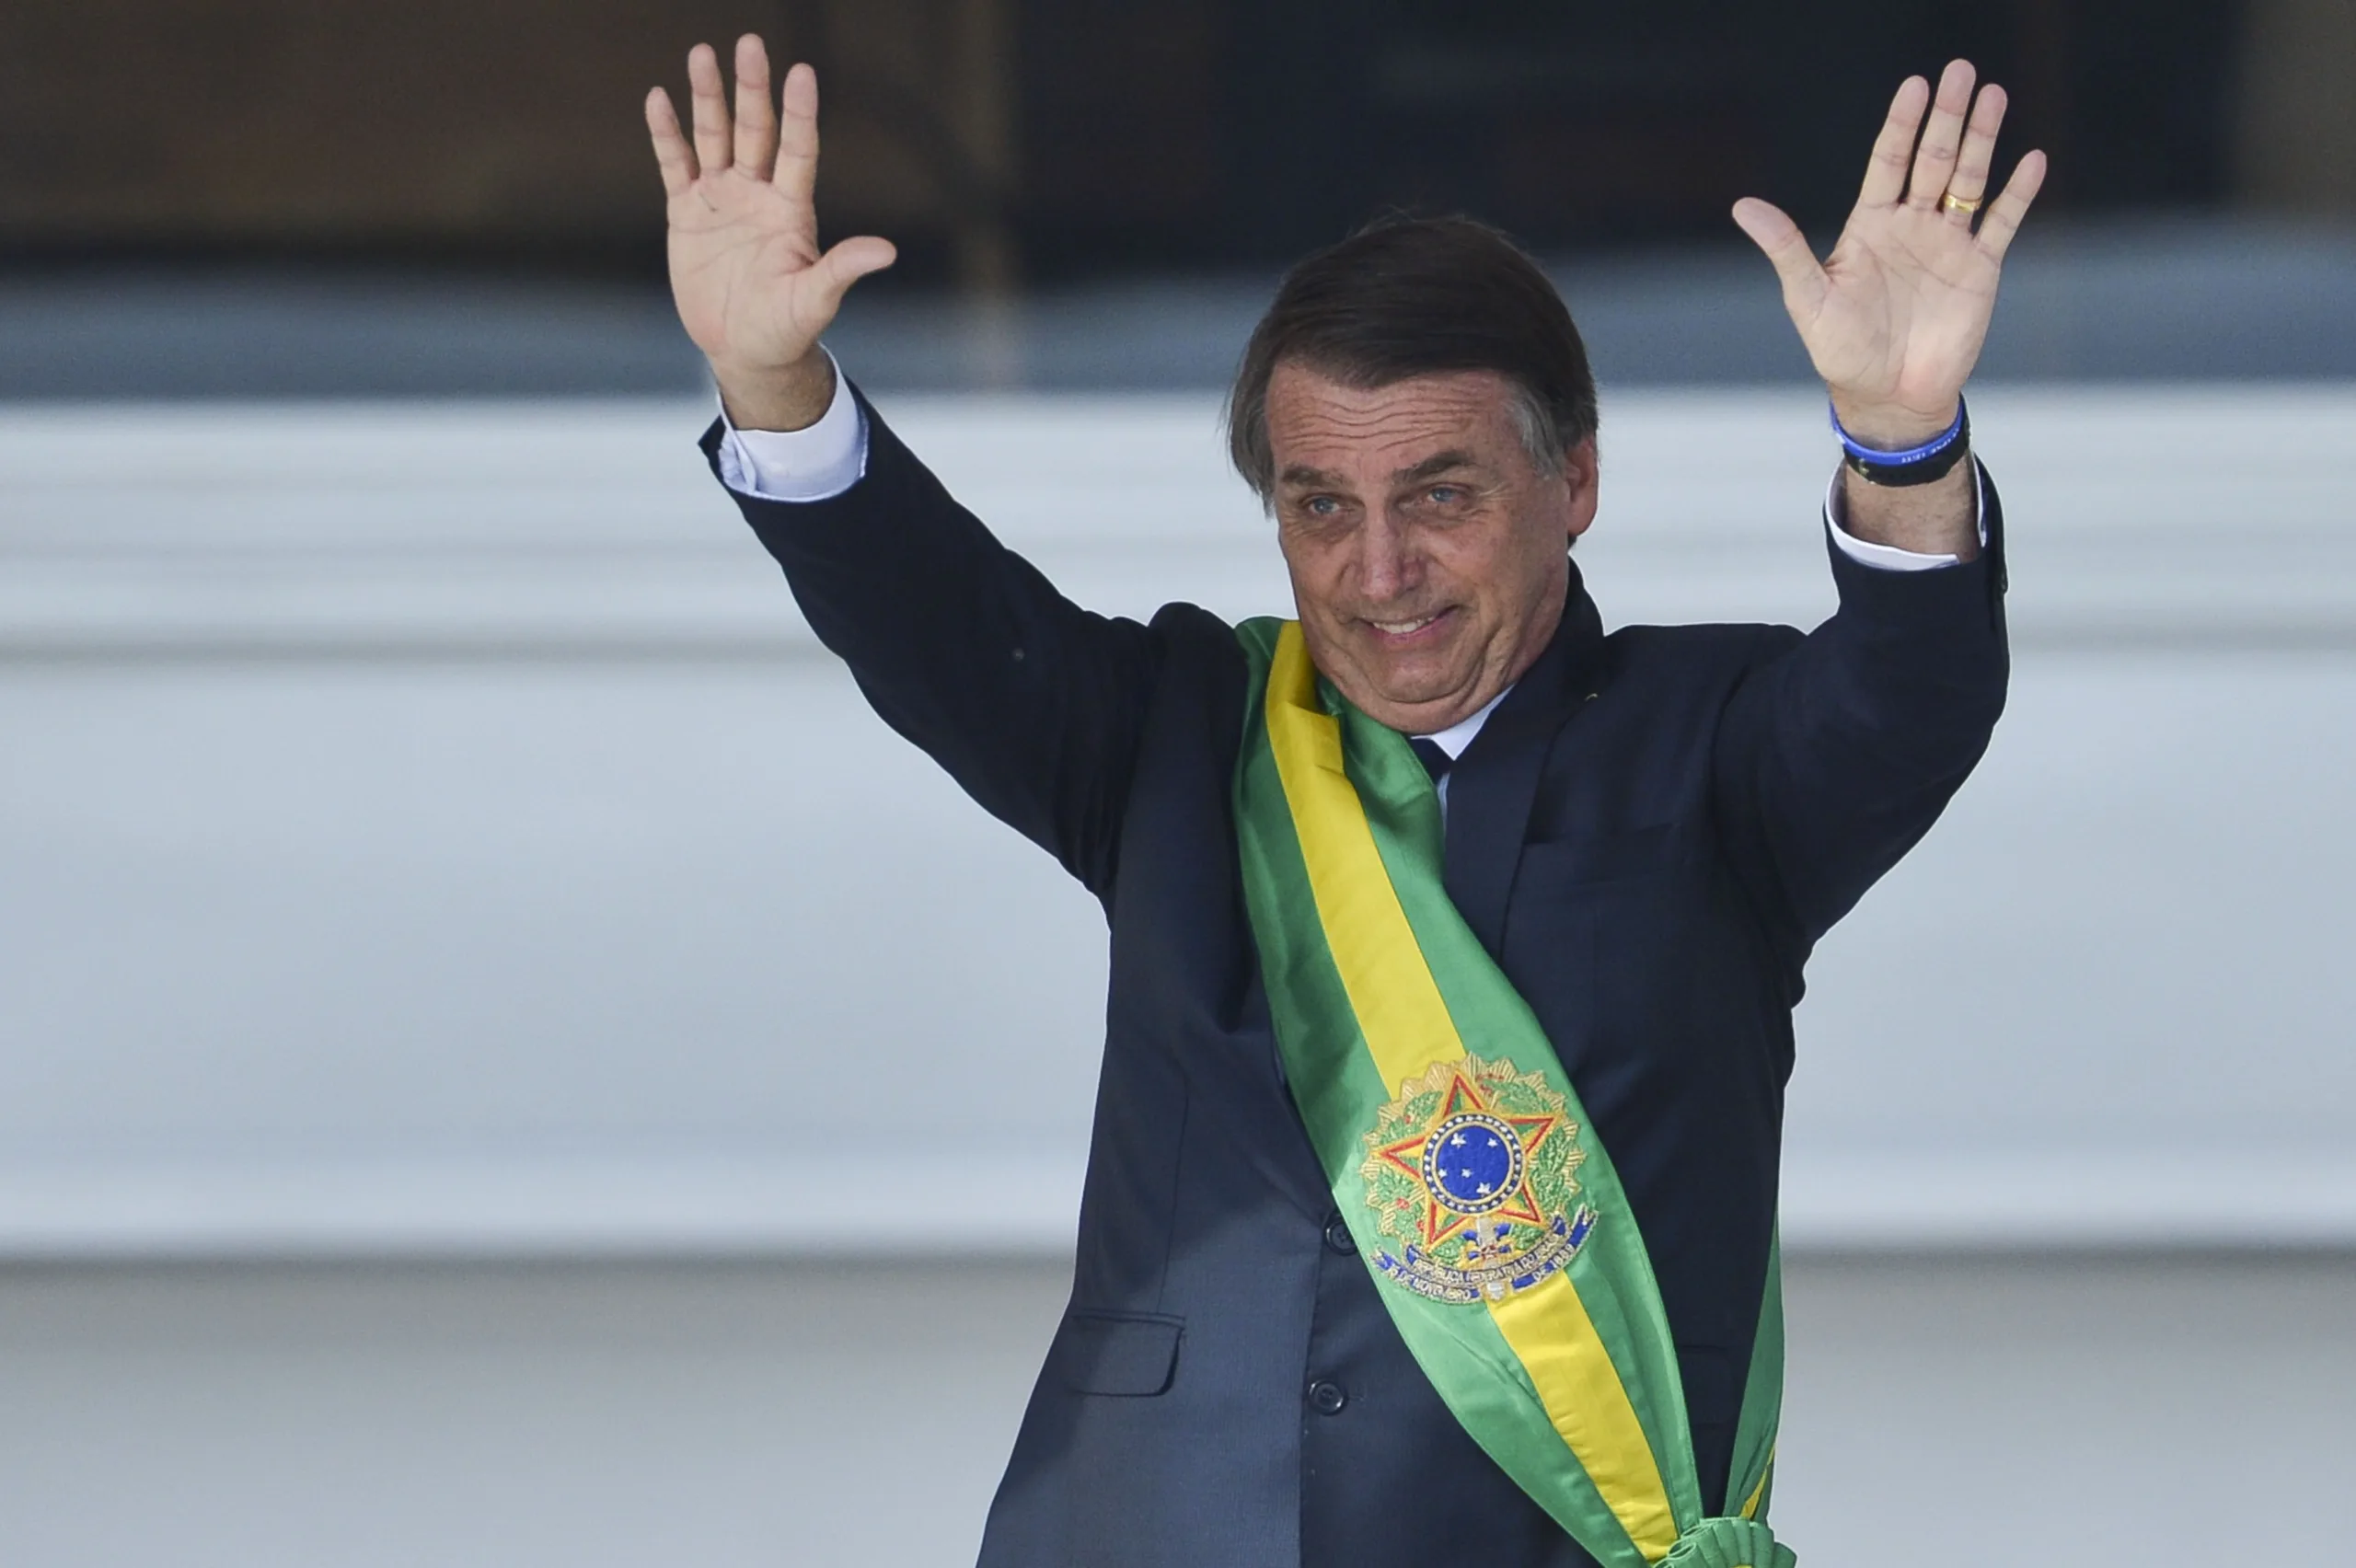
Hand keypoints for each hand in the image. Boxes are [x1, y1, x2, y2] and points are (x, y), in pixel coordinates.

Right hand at [646, 36, 895, 429]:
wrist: (744, 350)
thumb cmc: (786, 328)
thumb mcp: (815, 300)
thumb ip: (842, 269)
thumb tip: (886, 251)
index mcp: (791, 209)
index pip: (797, 150)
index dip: (799, 114)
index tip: (802, 73)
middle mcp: (758, 194)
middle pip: (755, 131)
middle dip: (751, 88)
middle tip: (749, 44)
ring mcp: (722, 199)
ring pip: (714, 137)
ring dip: (708, 98)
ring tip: (702, 54)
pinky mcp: (687, 213)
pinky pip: (675, 165)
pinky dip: (666, 134)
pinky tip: (660, 99)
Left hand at [1732, 60, 2045, 446]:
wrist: (1889, 397)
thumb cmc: (1842, 350)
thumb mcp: (1808, 298)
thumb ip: (1785, 248)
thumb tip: (1743, 206)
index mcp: (1870, 226)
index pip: (1888, 162)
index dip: (1901, 125)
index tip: (1914, 86)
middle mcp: (1911, 226)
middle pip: (1933, 159)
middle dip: (1947, 117)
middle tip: (1961, 71)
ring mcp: (1947, 244)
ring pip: (1969, 180)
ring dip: (1982, 139)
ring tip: (1994, 95)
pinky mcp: (1979, 269)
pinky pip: (2001, 223)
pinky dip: (2017, 193)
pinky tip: (2032, 160)